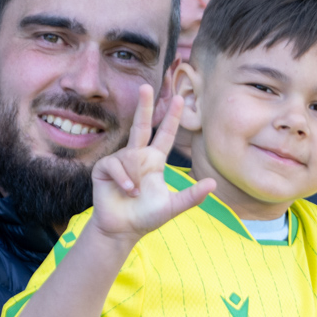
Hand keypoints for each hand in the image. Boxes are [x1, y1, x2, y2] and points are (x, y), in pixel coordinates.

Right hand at [89, 85, 213, 241]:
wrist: (121, 230)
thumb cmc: (146, 217)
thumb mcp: (172, 206)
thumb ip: (192, 196)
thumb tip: (212, 184)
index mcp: (154, 161)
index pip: (164, 134)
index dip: (171, 117)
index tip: (179, 98)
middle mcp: (137, 156)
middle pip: (140, 124)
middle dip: (143, 105)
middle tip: (145, 86)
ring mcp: (120, 161)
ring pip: (128, 154)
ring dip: (134, 177)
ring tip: (135, 194)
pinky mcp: (104, 169)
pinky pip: (115, 164)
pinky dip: (124, 179)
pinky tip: (128, 191)